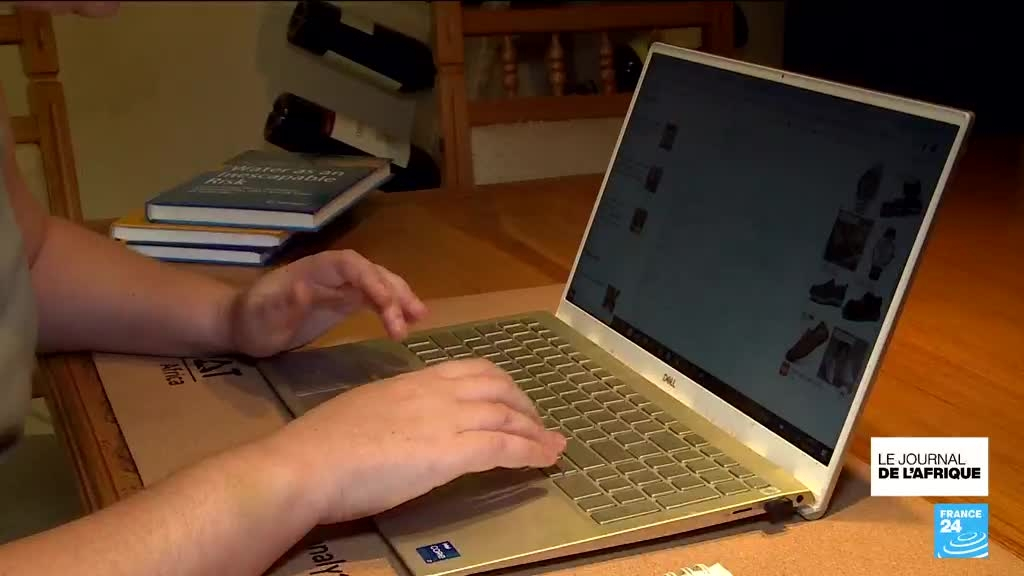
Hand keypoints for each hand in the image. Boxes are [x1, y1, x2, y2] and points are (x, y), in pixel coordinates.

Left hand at [228, 250, 426, 357]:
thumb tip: (305, 288)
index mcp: (315, 269)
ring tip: (420, 318)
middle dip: (393, 293)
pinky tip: (408, 320)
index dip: (372, 280)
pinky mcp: (344, 301)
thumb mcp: (264, 314)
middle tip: (409, 320)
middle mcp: (333, 272)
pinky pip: (375, 299)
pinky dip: (392, 307)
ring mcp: (340, 286)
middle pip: (371, 273)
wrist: (243, 325)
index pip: (351, 265)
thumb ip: (286, 301)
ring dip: (400, 298)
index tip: (386, 304)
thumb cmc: (252, 320)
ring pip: (378, 284)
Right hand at [261, 358, 565, 523]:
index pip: (473, 371)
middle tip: (538, 426)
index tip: (513, 401)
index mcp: (414, 380)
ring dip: (537, 432)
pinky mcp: (450, 452)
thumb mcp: (365, 410)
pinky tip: (545, 461)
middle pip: (499, 388)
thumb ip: (393, 411)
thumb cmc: (323, 443)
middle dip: (525, 406)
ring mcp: (446, 420)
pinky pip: (503, 447)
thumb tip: (403, 424)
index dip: (501, 386)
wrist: (308, 462)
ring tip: (553, 445)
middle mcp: (436, 392)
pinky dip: (531, 452)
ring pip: (508, 416)